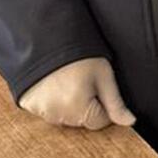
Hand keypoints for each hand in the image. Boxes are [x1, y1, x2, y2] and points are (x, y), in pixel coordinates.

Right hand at [16, 57, 135, 130]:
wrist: (44, 36)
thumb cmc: (77, 52)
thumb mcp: (103, 75)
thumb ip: (116, 102)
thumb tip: (129, 121)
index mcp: (78, 109)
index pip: (99, 122)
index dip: (102, 104)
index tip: (97, 86)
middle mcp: (57, 115)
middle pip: (80, 120)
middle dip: (84, 104)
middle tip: (80, 79)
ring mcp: (39, 111)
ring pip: (63, 116)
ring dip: (67, 104)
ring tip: (65, 79)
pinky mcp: (27, 105)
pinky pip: (46, 110)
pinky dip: (50, 101)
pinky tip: (52, 83)